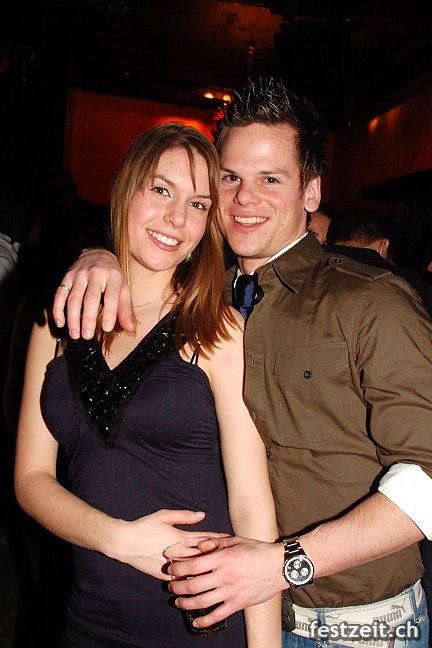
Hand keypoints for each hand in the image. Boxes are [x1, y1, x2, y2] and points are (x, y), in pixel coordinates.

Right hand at [52, 247, 133, 338]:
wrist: (97, 253)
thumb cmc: (112, 276)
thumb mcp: (123, 289)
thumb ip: (125, 309)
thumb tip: (131, 329)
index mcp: (113, 276)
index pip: (111, 296)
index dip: (109, 312)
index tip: (106, 328)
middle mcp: (96, 274)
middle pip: (90, 298)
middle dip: (88, 318)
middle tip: (87, 335)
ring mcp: (79, 274)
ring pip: (74, 297)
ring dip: (72, 317)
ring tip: (75, 334)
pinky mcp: (67, 276)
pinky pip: (60, 293)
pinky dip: (58, 309)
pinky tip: (60, 322)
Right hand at [109, 509, 227, 580]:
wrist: (124, 542)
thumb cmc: (144, 526)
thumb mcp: (164, 516)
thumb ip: (184, 516)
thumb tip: (202, 515)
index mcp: (180, 538)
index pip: (204, 539)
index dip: (218, 539)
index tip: (231, 541)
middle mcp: (177, 553)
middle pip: (202, 557)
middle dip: (217, 556)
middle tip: (231, 558)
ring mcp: (170, 566)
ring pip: (193, 571)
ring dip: (206, 570)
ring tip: (220, 572)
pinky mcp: (162, 574)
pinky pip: (180, 579)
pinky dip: (190, 580)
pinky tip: (200, 583)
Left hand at [168, 536, 285, 627]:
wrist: (278, 566)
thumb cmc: (257, 550)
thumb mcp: (235, 541)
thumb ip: (215, 543)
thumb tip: (199, 546)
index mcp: (222, 558)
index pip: (193, 565)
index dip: (178, 568)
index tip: (171, 568)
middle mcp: (224, 576)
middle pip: (193, 585)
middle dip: (177, 586)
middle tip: (170, 585)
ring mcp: (230, 592)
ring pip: (202, 601)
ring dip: (186, 603)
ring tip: (178, 601)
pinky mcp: (238, 604)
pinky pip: (217, 615)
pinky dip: (204, 620)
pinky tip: (196, 621)